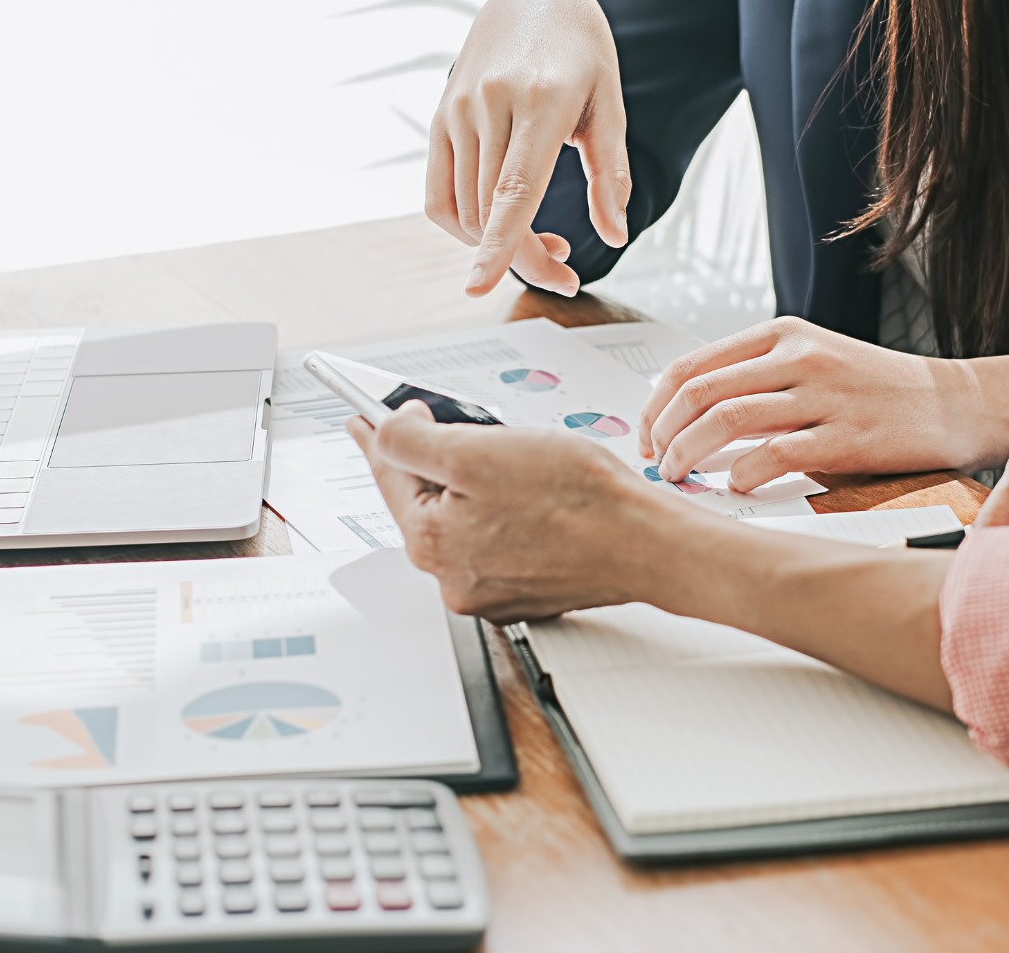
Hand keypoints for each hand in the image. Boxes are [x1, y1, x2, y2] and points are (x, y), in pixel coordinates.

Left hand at [346, 401, 704, 622]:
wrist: (646, 541)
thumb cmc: (578, 499)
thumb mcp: (478, 450)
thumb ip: (413, 440)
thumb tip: (388, 429)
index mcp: (434, 545)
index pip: (390, 477)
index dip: (377, 435)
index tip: (362, 418)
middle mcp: (455, 579)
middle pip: (425, 502)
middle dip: (432, 461)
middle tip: (441, 425)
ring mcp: (492, 590)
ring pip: (463, 521)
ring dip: (473, 486)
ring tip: (505, 458)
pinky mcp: (526, 589)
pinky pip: (496, 540)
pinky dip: (503, 512)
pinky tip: (529, 492)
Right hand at [426, 0, 631, 297]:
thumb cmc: (580, 53)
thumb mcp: (611, 105)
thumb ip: (610, 173)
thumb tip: (616, 233)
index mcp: (541, 100)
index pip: (512, 188)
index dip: (499, 243)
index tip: (479, 286)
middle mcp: (490, 103)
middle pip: (494, 210)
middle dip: (527, 258)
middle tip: (566, 274)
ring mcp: (457, 109)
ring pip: (465, 209)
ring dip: (499, 243)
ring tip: (547, 240)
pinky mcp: (439, 117)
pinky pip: (439, 194)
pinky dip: (465, 225)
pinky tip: (499, 224)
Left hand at [639, 317, 1008, 491]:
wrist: (954, 403)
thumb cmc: (876, 390)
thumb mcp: (812, 362)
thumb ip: (755, 378)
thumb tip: (684, 409)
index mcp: (783, 334)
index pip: (694, 365)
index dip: (656, 405)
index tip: (645, 435)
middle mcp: (800, 357)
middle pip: (701, 391)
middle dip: (662, 432)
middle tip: (655, 462)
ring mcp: (825, 395)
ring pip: (728, 419)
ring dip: (689, 453)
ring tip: (679, 476)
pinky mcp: (849, 436)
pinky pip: (776, 454)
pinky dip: (743, 473)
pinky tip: (734, 486)